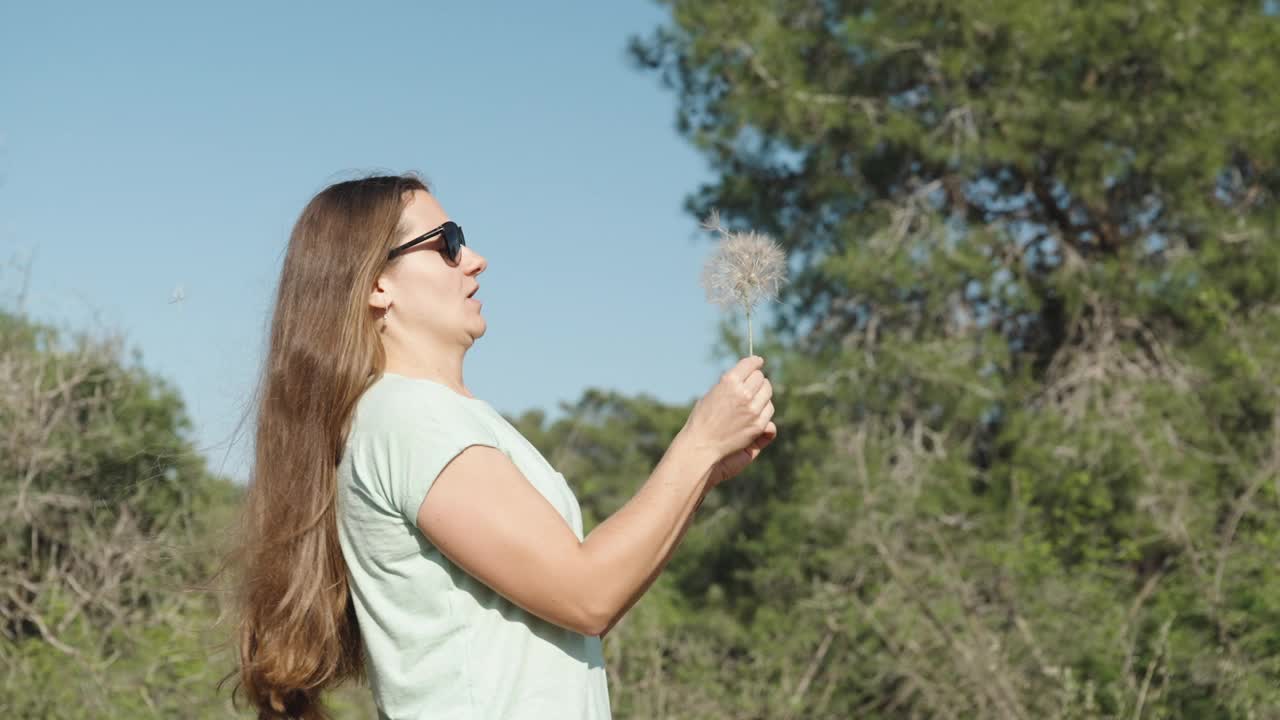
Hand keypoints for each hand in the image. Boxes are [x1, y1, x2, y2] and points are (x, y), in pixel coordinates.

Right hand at [679, 356, 776, 485]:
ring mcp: (753, 410)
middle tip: (753, 383)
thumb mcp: (712, 394)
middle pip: (761, 378)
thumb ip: (730, 384)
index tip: (758, 362)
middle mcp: (743, 393)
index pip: (751, 364)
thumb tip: (745, 377)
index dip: (755, 362)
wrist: (701, 445)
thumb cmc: (702, 419)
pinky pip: (769, 410)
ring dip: (762, 393)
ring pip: (767, 392)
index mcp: (729, 382)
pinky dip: (764, 408)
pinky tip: (757, 410)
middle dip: (757, 379)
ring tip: (754, 397)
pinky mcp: (758, 425)